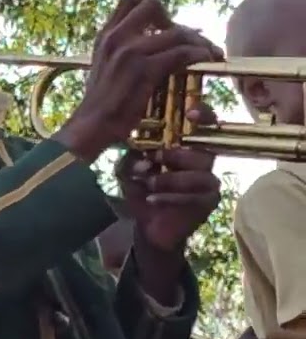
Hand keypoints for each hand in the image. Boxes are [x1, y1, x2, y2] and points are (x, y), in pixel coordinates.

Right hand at [53, 0, 224, 160]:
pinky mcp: (145, 70)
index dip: (151, 6)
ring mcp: (130, 52)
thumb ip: (119, 50)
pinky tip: (205, 62)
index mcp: (105, 35)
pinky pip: (182, 53)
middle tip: (188, 40)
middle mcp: (116, 37)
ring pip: (177, 31)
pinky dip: (199, 55)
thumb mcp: (102, 66)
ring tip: (209, 53)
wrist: (92, 124)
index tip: (164, 23)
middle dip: (176, 19)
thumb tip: (144, 44)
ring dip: (198, 41)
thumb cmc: (100, 102)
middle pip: (153, 5)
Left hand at [116, 113, 221, 253]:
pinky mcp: (208, 202)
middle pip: (204, 152)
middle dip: (177, 154)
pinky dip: (171, 197)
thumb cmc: (142, 189)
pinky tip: (152, 199)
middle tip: (154, 158)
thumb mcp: (128, 170)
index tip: (191, 113)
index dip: (204, 116)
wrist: (147, 224)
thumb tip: (144, 159)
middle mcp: (203, 160)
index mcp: (187, 146)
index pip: (205, 125)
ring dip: (171, 178)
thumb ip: (131, 159)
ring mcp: (209, 181)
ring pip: (200, 175)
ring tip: (148, 183)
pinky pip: (196, 197)